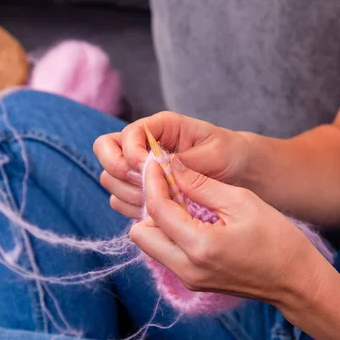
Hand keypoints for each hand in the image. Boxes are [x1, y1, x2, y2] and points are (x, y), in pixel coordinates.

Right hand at [93, 111, 249, 218]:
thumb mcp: (216, 152)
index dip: (130, 152)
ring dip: (126, 193)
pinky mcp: (138, 189)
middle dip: (119, 171)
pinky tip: (154, 212)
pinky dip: (130, 208)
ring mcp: (136, 167)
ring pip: (109, 178)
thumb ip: (188, 160)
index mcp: (159, 127)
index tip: (146, 169)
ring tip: (154, 201)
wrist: (235, 171)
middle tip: (145, 186)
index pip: (127, 134)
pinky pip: (118, 199)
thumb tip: (163, 167)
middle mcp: (142, 144)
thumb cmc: (227, 154)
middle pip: (105, 151)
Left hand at [130, 156, 330, 308]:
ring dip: (157, 220)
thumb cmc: (277, 239)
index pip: (156, 210)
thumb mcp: (241, 202)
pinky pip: (165, 253)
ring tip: (181, 201)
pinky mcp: (191, 282)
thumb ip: (201, 185)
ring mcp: (187, 279)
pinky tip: (189, 218)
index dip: (151, 182)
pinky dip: (169, 233)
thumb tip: (172, 166)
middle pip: (139, 234)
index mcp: (200, 246)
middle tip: (168, 185)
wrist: (296, 282)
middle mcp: (186, 268)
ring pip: (149, 245)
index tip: (155, 163)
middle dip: (149, 205)